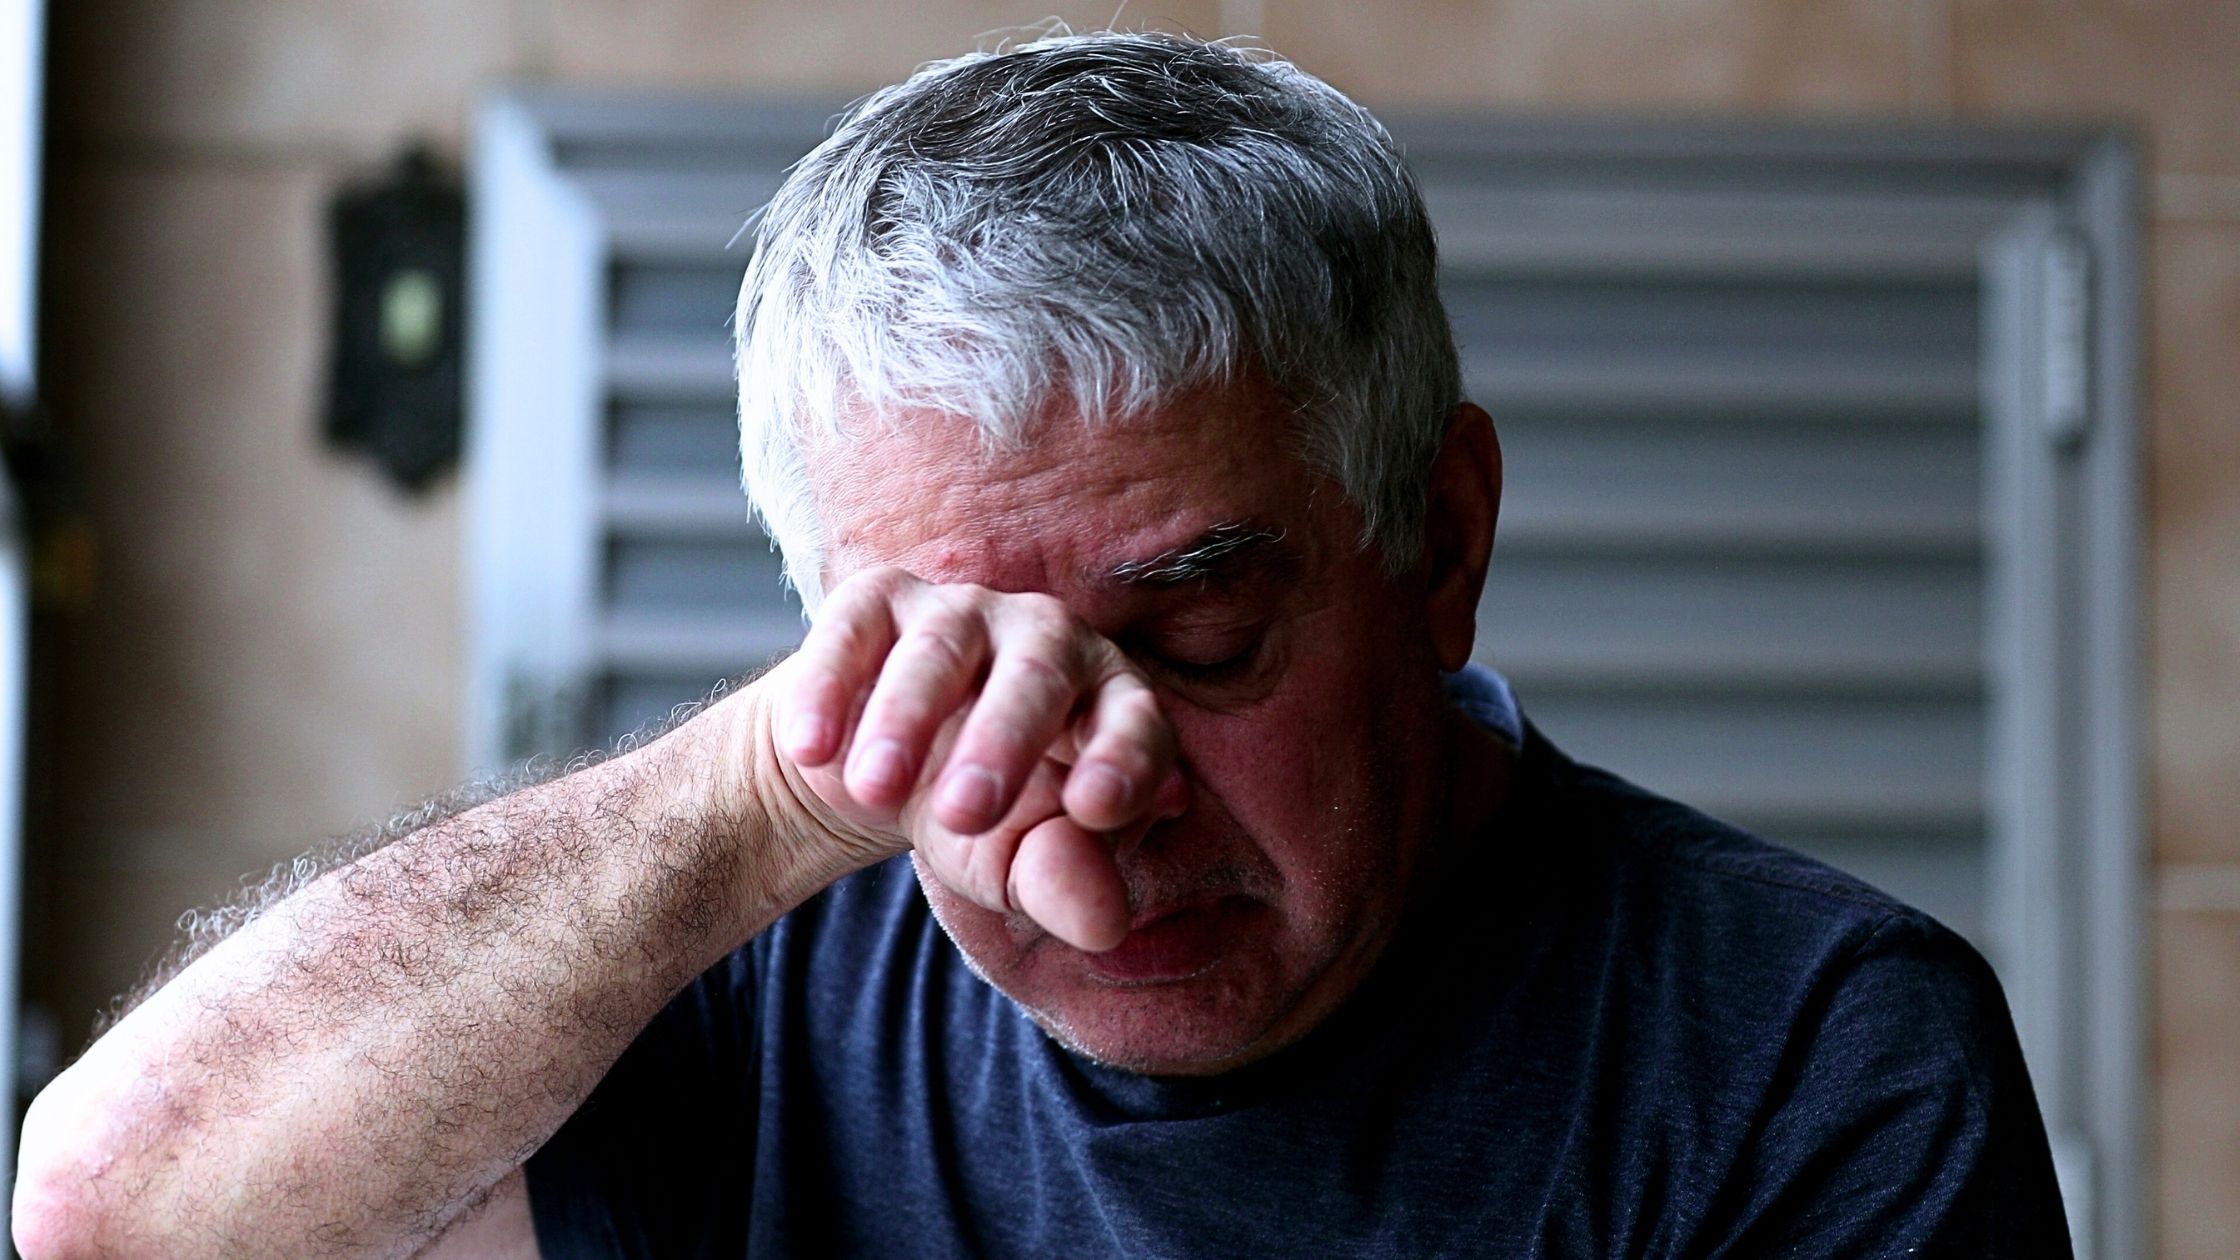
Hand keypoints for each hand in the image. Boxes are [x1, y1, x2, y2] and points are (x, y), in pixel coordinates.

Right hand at [769, 567, 1182, 950]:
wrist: (878, 775)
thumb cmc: (979, 819)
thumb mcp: (1017, 865)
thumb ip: (1062, 886)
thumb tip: (1104, 927)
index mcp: (1109, 699)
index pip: (1136, 721)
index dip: (1124, 759)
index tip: (1095, 809)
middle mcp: (1049, 638)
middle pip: (1040, 674)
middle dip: (1003, 741)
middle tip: (961, 814)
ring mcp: (964, 612)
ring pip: (941, 650)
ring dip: (905, 720)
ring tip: (875, 789)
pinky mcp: (878, 604)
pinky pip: (855, 632)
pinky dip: (830, 687)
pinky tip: (812, 748)